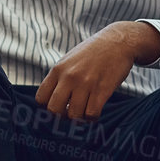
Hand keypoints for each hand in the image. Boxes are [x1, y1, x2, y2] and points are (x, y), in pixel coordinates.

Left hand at [36, 22, 159, 120]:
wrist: (118, 42)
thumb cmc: (93, 53)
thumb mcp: (69, 60)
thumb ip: (59, 77)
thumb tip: (51, 99)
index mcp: (58, 69)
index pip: (41, 98)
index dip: (47, 107)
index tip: (58, 107)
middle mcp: (69, 77)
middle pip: (54, 109)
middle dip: (61, 116)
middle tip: (70, 112)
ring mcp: (86, 83)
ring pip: (73, 115)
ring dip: (79, 118)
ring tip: (84, 111)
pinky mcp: (102, 89)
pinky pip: (91, 114)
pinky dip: (92, 117)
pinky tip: (95, 111)